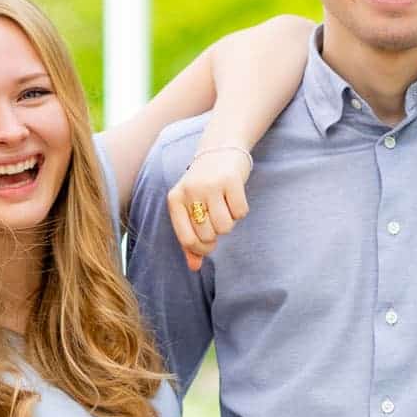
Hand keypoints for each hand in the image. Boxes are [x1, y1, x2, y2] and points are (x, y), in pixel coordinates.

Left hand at [168, 146, 252, 271]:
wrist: (220, 149)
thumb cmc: (204, 187)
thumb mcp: (191, 209)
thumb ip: (190, 239)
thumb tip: (194, 267)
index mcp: (175, 200)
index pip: (187, 240)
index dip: (201, 249)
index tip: (208, 243)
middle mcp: (190, 191)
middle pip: (208, 236)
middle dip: (217, 234)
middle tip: (218, 217)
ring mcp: (210, 185)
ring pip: (225, 227)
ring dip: (230, 222)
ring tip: (225, 206)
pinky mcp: (231, 180)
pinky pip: (240, 213)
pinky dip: (241, 210)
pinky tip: (234, 196)